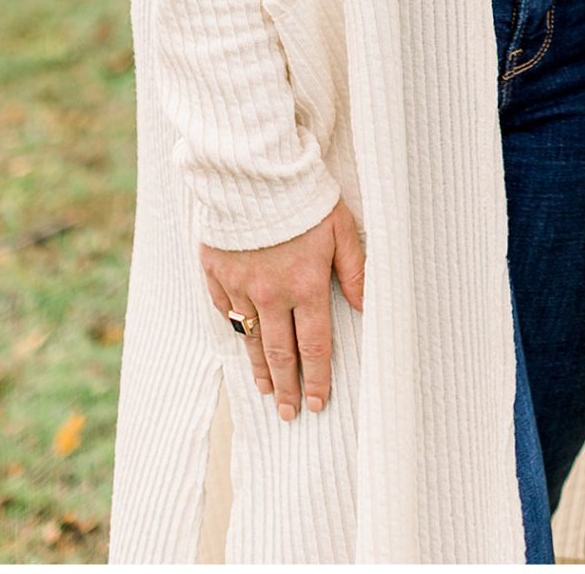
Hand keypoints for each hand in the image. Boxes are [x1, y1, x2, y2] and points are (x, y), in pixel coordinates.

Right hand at [200, 199, 364, 419]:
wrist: (254, 169)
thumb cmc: (305, 195)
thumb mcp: (341, 227)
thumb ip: (355, 269)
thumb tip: (368, 307)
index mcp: (305, 284)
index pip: (315, 345)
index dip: (318, 378)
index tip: (319, 404)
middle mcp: (271, 293)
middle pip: (281, 352)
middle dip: (287, 387)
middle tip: (289, 414)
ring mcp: (240, 284)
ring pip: (252, 338)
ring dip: (260, 368)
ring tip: (266, 391)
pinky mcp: (216, 271)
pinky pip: (225, 309)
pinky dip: (235, 327)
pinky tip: (242, 341)